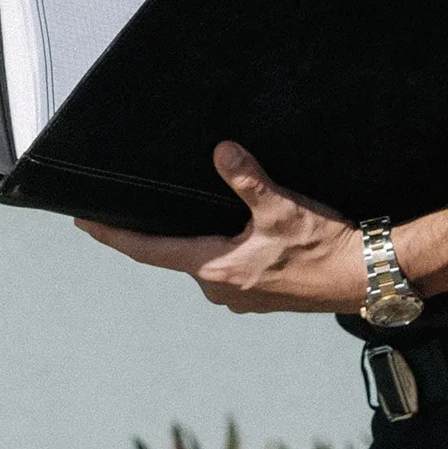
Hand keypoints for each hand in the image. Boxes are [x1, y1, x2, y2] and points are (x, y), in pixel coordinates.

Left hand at [76, 142, 369, 314]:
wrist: (362, 278)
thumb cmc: (322, 248)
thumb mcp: (281, 207)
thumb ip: (247, 178)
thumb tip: (221, 151)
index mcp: (215, 268)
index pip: (149, 250)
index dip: (114, 235)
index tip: (85, 223)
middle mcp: (219, 289)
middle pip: (175, 255)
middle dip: (160, 231)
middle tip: (141, 205)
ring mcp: (239, 297)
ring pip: (204, 262)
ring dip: (197, 240)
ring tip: (197, 212)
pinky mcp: (260, 296)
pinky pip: (228, 269)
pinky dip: (223, 249)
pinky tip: (239, 231)